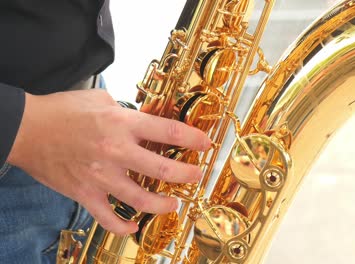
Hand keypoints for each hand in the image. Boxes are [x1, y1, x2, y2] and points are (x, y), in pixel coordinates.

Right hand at [7, 89, 210, 234]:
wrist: (25, 128)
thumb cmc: (62, 110)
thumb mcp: (101, 99)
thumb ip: (127, 112)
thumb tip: (146, 121)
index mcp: (122, 124)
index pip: (169, 132)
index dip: (193, 139)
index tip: (205, 144)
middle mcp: (116, 151)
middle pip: (163, 170)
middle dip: (188, 175)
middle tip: (196, 176)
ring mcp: (101, 176)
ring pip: (142, 199)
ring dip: (164, 204)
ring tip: (174, 203)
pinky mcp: (85, 193)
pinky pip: (108, 218)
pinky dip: (123, 226)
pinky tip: (134, 226)